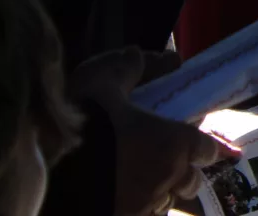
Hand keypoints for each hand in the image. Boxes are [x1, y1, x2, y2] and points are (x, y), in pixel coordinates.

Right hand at [70, 49, 229, 215]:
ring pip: (168, 203)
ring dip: (162, 193)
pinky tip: (128, 200)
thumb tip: (148, 56)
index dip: (204, 147)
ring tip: (147, 185)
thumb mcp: (105, 79)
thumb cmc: (85, 118)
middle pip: (191, 181)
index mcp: (176, 142)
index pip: (208, 149)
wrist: (49, 164)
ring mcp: (145, 204)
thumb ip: (130, 69)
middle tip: (170, 166)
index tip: (201, 145)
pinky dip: (141, 209)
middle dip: (184, 174)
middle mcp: (168, 177)